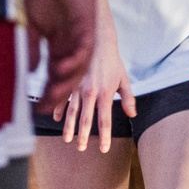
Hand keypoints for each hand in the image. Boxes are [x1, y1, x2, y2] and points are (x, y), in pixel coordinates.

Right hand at [25, 0, 94, 116]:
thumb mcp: (32, 24)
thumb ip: (31, 48)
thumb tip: (28, 71)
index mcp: (58, 44)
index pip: (55, 74)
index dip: (48, 90)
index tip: (38, 106)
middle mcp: (71, 44)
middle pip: (69, 77)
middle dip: (58, 93)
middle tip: (47, 107)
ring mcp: (81, 36)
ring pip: (78, 68)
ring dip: (67, 82)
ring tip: (55, 95)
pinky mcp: (88, 26)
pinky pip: (84, 49)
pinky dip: (74, 61)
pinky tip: (61, 69)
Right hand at [59, 8, 133, 152]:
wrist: (96, 40)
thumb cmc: (112, 61)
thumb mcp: (124, 78)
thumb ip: (128, 98)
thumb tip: (132, 115)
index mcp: (106, 94)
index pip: (105, 120)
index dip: (105, 136)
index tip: (104, 149)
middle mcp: (90, 93)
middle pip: (86, 119)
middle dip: (84, 136)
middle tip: (81, 149)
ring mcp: (77, 87)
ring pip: (72, 111)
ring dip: (69, 127)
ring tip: (67, 140)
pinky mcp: (69, 81)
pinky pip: (62, 98)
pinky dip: (58, 109)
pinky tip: (56, 119)